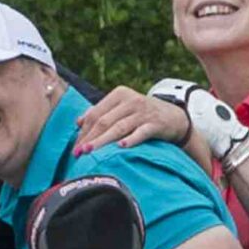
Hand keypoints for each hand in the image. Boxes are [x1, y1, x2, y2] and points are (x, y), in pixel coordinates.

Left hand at [72, 87, 193, 156]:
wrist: (173, 117)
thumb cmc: (141, 114)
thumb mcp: (122, 108)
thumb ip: (101, 112)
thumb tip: (78, 121)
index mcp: (119, 94)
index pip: (95, 114)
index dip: (83, 131)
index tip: (74, 147)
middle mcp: (131, 101)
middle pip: (104, 121)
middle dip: (89, 138)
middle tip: (78, 153)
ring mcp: (143, 112)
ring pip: (118, 128)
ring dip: (102, 141)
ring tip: (89, 152)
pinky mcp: (155, 123)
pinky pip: (141, 132)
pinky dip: (131, 139)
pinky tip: (121, 147)